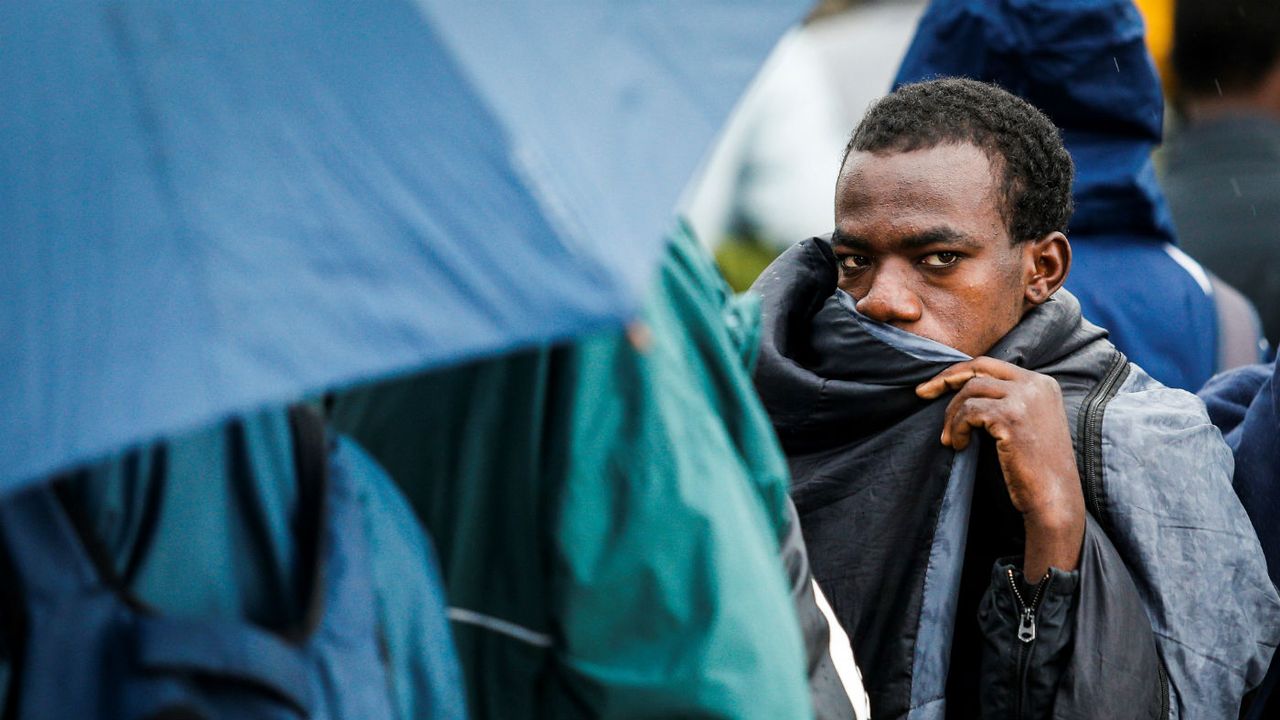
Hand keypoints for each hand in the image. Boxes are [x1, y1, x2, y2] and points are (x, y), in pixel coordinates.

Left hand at [917, 357, 1084, 577]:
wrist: (1054, 497)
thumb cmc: (1035, 467)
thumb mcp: (1029, 422)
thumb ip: (1008, 400)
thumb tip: (965, 389)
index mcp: (1042, 383)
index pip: (992, 365)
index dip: (960, 372)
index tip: (936, 384)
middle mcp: (1036, 384)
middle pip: (979, 368)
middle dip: (946, 378)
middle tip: (922, 393)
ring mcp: (1024, 398)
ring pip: (970, 390)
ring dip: (952, 416)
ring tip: (950, 438)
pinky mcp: (1010, 416)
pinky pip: (969, 411)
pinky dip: (957, 428)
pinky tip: (959, 446)